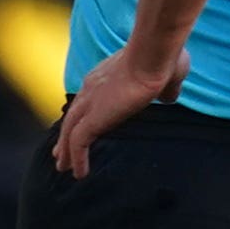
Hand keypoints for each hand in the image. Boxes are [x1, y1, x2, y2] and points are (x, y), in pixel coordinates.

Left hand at [52, 46, 187, 176]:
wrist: (152, 55)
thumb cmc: (162, 59)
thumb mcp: (169, 75)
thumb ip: (167, 88)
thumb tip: (169, 97)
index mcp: (106, 76)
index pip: (88, 98)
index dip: (84, 113)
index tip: (82, 124)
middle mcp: (91, 88)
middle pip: (72, 116)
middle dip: (65, 135)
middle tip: (59, 152)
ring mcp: (89, 104)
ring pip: (69, 132)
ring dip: (66, 151)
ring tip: (63, 167)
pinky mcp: (92, 119)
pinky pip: (78, 144)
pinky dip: (77, 159)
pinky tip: (79, 174)